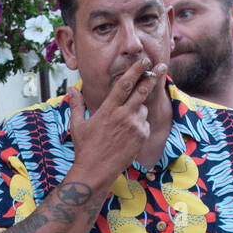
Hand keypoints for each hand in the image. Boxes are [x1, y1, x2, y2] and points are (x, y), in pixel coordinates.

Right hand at [67, 57, 167, 183]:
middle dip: (153, 76)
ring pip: (142, 109)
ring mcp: (134, 127)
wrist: (96, 172)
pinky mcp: (142, 137)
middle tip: (161, 67)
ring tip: (123, 124)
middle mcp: (123, 116)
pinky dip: (139, 125)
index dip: (136, 70)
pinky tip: (127, 135)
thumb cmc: (85, 149)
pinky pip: (145, 124)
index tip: (144, 60)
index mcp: (108, 110)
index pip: (125, 84)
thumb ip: (77, 105)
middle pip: (142, 90)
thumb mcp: (78, 126)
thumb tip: (71, 88)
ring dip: (138, 109)